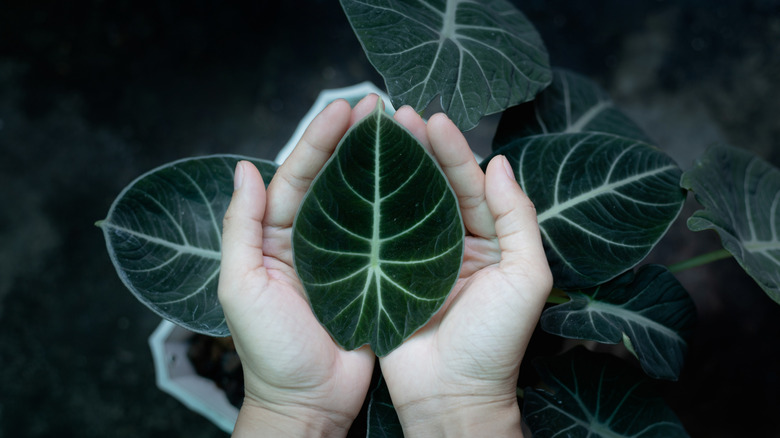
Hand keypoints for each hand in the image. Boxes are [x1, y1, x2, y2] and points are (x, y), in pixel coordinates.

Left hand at [218, 96, 382, 436]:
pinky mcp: (371, 276)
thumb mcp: (242, 287)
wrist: (308, 402)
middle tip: (378, 106)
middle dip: (351, 141)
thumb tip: (243, 169)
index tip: (343, 109)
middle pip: (331, 179)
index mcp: (274, 236)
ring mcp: (342, 257)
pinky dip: (398, 207)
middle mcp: (308, 239)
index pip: (296, 176)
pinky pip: (384, 234)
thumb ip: (240, 228)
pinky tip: (417, 182)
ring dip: (377, 166)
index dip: (319, 140)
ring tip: (401, 131)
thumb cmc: (269, 349)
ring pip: (360, 201)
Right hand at [378, 109, 553, 436]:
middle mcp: (455, 244)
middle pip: (435, 187)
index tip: (432, 118)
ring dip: (392, 170)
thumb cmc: (496, 342)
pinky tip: (352, 179)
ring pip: (405, 205)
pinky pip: (379, 235)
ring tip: (374, 134)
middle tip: (396, 113)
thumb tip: (501, 164)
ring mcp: (419, 260)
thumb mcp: (526, 277)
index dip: (453, 150)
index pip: (471, 184)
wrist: (451, 396)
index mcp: (490, 241)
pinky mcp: (388, 277)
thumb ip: (520, 219)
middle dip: (419, 149)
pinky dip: (368, 207)